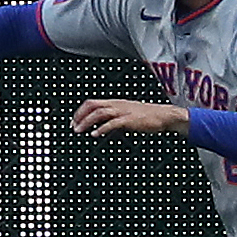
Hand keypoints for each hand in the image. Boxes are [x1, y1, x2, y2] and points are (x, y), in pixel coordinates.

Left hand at [72, 99, 188, 137]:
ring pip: (99, 112)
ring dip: (86, 122)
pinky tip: (95, 134)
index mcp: (115, 102)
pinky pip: (112, 123)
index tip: (74, 121)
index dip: (81, 111)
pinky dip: (101, 129)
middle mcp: (117, 104)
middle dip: (80, 116)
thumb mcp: (128, 116)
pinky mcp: (129, 120)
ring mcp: (123, 111)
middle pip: (92, 105)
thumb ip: (115, 120)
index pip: (92, 103)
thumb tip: (104, 129)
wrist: (163, 115)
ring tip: (79, 131)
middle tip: (73, 127)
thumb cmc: (147, 116)